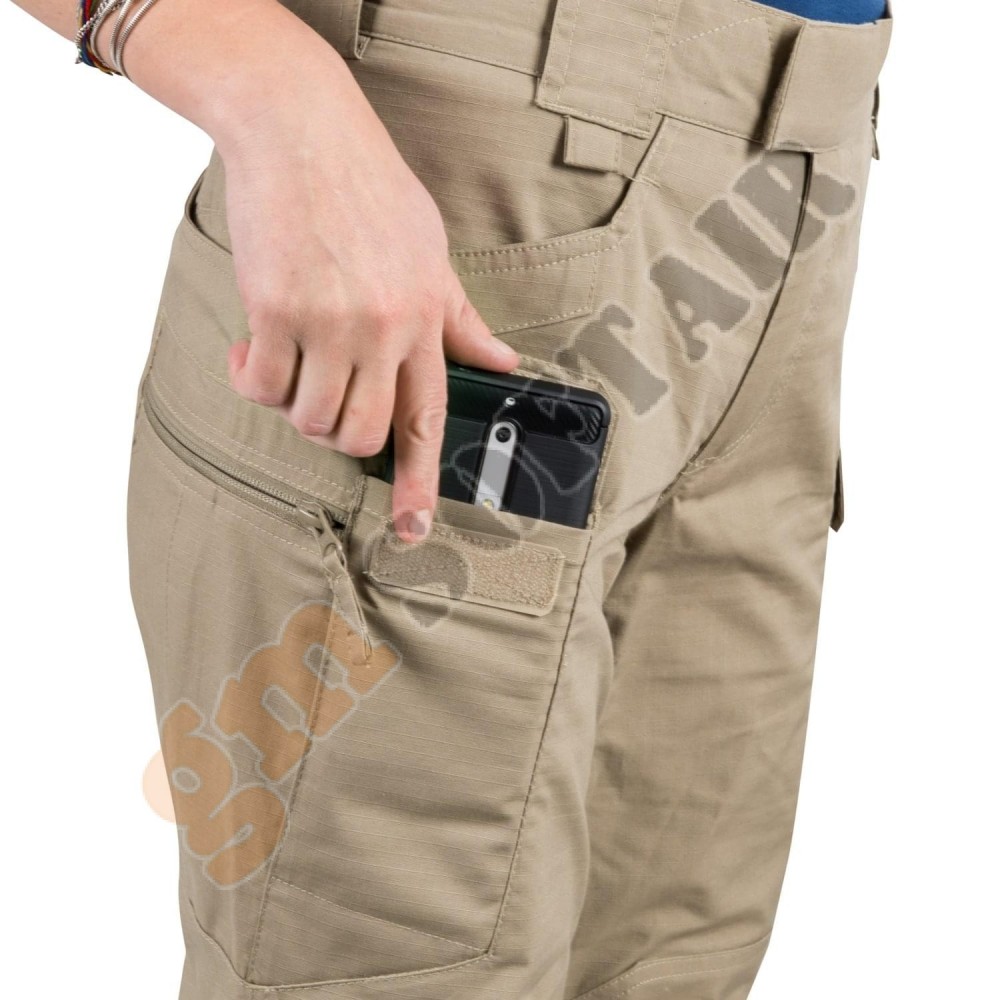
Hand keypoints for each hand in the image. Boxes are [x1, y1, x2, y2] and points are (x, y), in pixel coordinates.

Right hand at [216, 45, 519, 542]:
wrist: (302, 130)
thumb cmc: (369, 191)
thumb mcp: (432, 253)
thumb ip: (461, 319)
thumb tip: (504, 363)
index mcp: (425, 321)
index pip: (427, 419)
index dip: (420, 482)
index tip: (414, 530)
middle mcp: (384, 330)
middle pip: (359, 436)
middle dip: (336, 435)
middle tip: (321, 395)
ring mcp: (331, 323)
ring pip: (309, 418)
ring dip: (293, 402)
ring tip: (289, 354)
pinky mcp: (277, 311)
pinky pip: (261, 385)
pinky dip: (252, 375)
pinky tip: (255, 340)